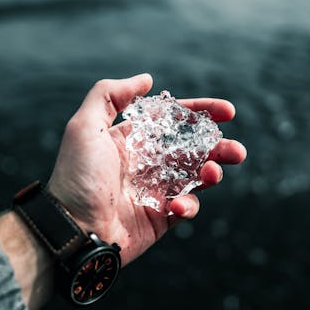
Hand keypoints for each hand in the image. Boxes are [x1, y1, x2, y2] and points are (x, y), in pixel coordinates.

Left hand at [47, 73, 246, 265]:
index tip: (228, 111)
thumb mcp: (85, 126)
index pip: (173, 120)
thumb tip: (147, 79)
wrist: (72, 230)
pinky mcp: (159, 218)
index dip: (201, 112)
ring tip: (213, 173)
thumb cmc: (77, 177)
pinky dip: (189, 205)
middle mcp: (145, 163)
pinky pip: (186, 207)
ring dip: (212, 173)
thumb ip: (110, 95)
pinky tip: (177, 206)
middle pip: (192, 149)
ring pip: (196, 177)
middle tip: (236, 150)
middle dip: (218, 147)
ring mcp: (154, 191)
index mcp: (131, 140)